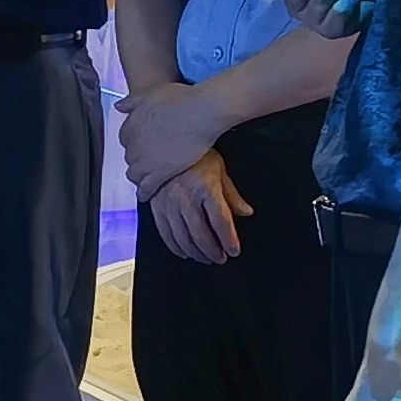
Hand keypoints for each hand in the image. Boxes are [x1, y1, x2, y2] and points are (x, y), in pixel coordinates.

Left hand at [114, 80, 220, 198]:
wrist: (199, 112)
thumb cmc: (180, 99)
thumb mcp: (151, 94)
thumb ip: (132, 101)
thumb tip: (118, 106)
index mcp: (131, 125)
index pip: (125, 138)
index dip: (134, 142)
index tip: (142, 143)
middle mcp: (134, 144)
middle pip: (130, 156)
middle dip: (136, 158)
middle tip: (147, 160)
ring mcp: (146, 160)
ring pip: (134, 174)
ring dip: (137, 176)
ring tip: (144, 179)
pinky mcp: (161, 173)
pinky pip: (146, 187)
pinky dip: (144, 193)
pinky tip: (145, 196)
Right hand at [147, 150, 250, 265]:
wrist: (166, 142)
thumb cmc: (195, 154)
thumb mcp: (219, 170)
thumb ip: (232, 194)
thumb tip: (245, 213)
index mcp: (206, 188)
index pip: (221, 222)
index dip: (229, 240)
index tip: (234, 250)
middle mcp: (185, 197)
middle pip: (201, 234)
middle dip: (213, 251)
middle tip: (221, 258)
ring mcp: (168, 203)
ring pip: (182, 237)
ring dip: (195, 252)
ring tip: (205, 258)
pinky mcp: (155, 205)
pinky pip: (164, 232)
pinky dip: (175, 246)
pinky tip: (184, 252)